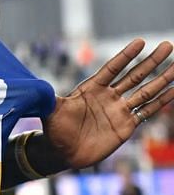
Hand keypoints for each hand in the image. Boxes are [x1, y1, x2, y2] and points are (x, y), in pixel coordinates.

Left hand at [45, 39, 173, 168]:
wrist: (62, 152)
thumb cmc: (54, 129)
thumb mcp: (50, 111)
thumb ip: (46, 98)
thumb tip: (34, 89)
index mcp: (91, 88)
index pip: (113, 68)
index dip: (126, 56)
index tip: (140, 42)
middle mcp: (109, 96)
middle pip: (135, 75)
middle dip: (151, 61)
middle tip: (168, 45)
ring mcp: (119, 110)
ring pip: (146, 91)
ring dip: (163, 79)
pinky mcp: (127, 125)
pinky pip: (148, 111)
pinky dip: (162, 101)